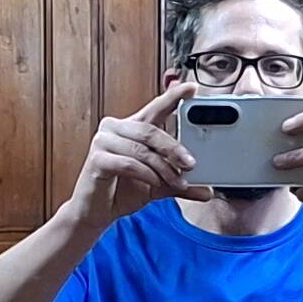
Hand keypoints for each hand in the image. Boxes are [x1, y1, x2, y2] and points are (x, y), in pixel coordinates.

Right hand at [66, 79, 195, 234]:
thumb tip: (206, 191)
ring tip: (177, 182)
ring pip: (141, 149)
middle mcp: (115, 128)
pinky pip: (128, 163)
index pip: (155, 107)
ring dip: (163, 168)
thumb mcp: (158, 186)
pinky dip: (146, 174)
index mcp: (131, 128)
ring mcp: (103, 142)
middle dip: (174, 148)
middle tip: (192, 164)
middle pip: (150, 131)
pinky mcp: (96, 159)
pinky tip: (155, 183)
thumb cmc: (122, 191)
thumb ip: (180, 184)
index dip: (173, 96)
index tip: (192, 88)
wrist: (96, 213)